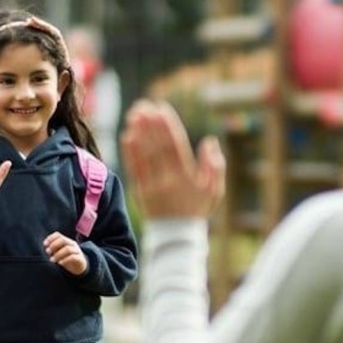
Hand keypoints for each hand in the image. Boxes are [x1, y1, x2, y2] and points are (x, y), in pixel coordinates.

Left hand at [44, 231, 87, 275]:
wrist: (80, 266)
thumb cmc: (67, 258)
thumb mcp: (60, 252)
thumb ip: (54, 249)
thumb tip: (47, 249)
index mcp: (66, 241)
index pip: (58, 235)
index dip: (51, 238)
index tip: (45, 244)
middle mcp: (72, 244)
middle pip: (63, 240)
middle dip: (54, 246)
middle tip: (48, 252)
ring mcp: (77, 251)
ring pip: (68, 249)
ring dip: (58, 254)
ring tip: (52, 260)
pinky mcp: (80, 259)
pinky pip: (73, 257)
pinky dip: (65, 260)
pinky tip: (60, 263)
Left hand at [120, 99, 225, 218]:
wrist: (176, 237)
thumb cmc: (197, 210)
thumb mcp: (215, 190)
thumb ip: (215, 165)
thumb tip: (210, 141)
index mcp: (187, 177)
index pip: (175, 146)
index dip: (167, 126)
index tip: (162, 108)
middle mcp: (169, 180)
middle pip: (157, 147)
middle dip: (151, 125)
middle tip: (145, 105)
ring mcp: (153, 186)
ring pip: (144, 155)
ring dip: (138, 133)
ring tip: (134, 114)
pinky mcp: (140, 192)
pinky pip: (134, 169)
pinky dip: (130, 152)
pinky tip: (128, 136)